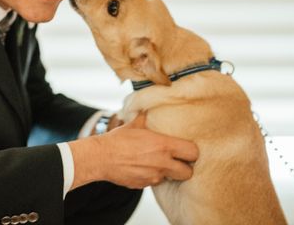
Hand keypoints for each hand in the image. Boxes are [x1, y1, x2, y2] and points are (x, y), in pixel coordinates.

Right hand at [68, 112, 198, 189]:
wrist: (101, 157)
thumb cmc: (117, 139)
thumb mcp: (134, 124)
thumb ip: (145, 118)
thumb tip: (148, 109)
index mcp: (163, 145)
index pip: (193, 153)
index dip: (191, 152)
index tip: (186, 150)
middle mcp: (162, 163)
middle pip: (188, 173)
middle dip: (185, 168)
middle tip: (178, 161)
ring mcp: (154, 176)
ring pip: (170, 178)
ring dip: (167, 173)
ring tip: (157, 163)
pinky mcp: (144, 185)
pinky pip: (155, 182)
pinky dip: (152, 176)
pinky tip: (142, 167)